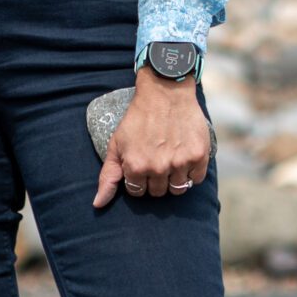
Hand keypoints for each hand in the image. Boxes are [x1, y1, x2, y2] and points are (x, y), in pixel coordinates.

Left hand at [92, 72, 208, 206]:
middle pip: (158, 192)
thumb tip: (97, 205)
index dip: (139, 179)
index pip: (138, 192)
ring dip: (174, 178)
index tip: (142, 164)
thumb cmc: (138, 117)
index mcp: (136, 167)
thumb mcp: (116, 144)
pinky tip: (185, 156)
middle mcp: (158, 168)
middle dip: (156, 179)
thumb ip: (108, 176)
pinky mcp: (198, 155)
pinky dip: (192, 172)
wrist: (165, 91)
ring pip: (178, 189)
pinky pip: (197, 178)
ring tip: (171, 158)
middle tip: (157, 159)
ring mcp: (180, 162)